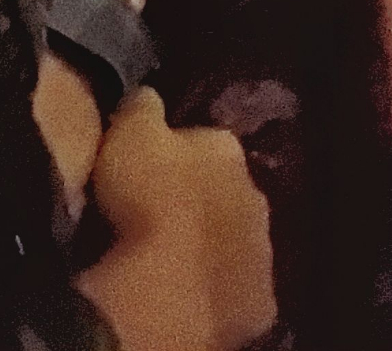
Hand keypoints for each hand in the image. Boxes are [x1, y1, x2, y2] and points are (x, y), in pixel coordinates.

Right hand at [75, 89, 274, 350]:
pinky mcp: (259, 296)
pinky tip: (191, 290)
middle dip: (199, 195)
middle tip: (161, 212)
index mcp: (225, 148)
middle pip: (223, 187)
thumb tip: (148, 94)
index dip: (174, 151)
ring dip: (211, 239)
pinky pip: (237, 282)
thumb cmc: (146, 198)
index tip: (150, 166)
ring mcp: (261, 247)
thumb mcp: (129, 133)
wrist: (171, 288)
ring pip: (233, 234)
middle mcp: (254, 192)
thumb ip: (143, 108)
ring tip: (173, 254)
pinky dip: (218, 283)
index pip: (202, 138)